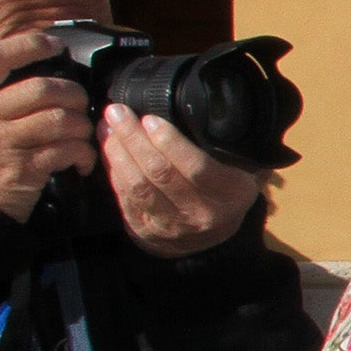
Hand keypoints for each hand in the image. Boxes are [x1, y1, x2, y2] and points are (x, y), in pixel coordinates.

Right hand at [0, 30, 95, 218]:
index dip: (28, 44)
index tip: (53, 44)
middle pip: (39, 87)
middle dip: (71, 92)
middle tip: (79, 100)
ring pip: (60, 117)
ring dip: (81, 123)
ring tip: (82, 131)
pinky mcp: (23, 168)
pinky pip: (67, 149)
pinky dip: (83, 152)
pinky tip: (80, 159)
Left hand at [99, 103, 258, 256]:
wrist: (208, 240)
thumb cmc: (223, 192)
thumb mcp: (242, 171)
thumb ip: (228, 148)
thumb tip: (203, 110)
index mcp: (230, 195)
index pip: (197, 168)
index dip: (170, 142)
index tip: (149, 119)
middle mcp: (201, 213)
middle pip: (160, 173)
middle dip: (134, 138)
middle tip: (117, 111)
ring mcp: (171, 225)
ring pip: (138, 185)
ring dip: (117, 152)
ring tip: (107, 125)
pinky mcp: (145, 230)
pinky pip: (124, 195)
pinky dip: (113, 169)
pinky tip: (108, 147)